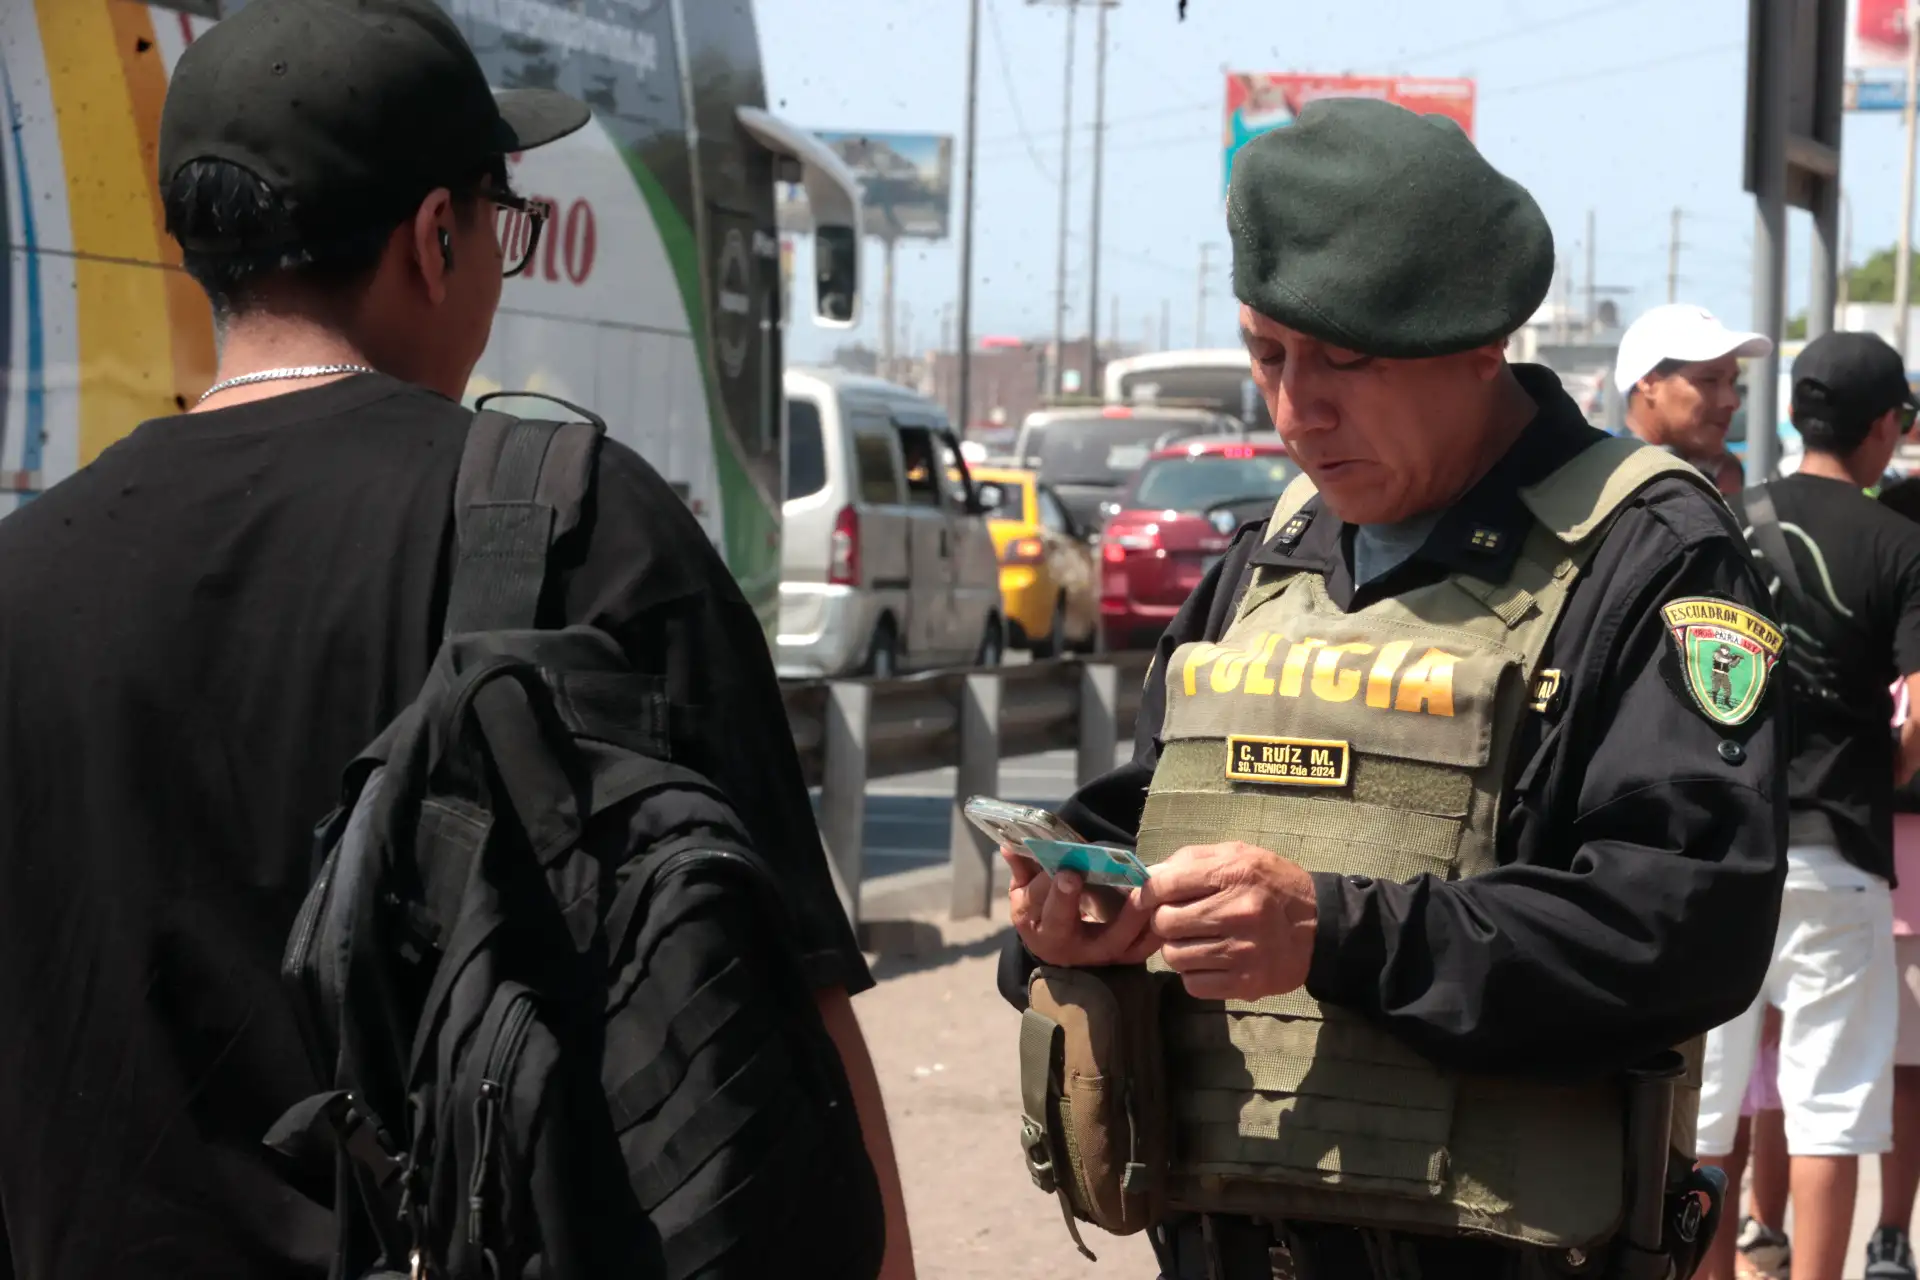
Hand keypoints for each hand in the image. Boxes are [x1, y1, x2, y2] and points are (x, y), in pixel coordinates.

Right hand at [1004, 846, 1159, 968]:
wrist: (1054, 945)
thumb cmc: (1038, 911)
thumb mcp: (1022, 892)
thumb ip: (1021, 867)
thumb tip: (1010, 844)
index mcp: (1043, 930)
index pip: (1052, 912)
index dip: (1060, 893)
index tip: (1070, 872)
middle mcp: (1074, 949)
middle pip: (1102, 936)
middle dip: (1118, 913)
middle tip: (1134, 889)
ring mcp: (1102, 956)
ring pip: (1126, 943)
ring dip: (1143, 919)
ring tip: (1154, 893)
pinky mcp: (1124, 957)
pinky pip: (1144, 948)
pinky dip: (1156, 930)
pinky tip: (1166, 907)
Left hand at [1143, 841, 1317, 1000]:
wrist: (1320, 925)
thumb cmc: (1271, 885)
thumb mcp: (1238, 855)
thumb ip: (1190, 861)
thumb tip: (1147, 878)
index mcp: (1234, 873)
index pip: (1164, 885)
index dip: (1147, 894)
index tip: (1150, 899)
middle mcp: (1238, 912)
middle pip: (1165, 923)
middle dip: (1166, 922)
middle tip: (1182, 920)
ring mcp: (1242, 951)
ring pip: (1174, 957)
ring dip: (1179, 949)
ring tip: (1199, 941)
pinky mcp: (1246, 983)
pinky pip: (1192, 984)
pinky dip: (1194, 974)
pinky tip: (1211, 961)